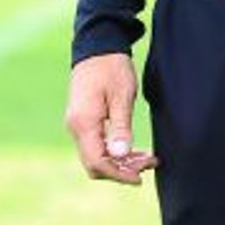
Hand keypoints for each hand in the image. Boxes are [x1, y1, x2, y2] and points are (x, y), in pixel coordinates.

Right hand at [64, 52, 158, 186]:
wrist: (97, 46)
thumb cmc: (111, 68)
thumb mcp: (122, 96)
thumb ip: (121, 127)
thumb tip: (120, 155)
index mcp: (84, 123)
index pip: (97, 162)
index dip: (118, 174)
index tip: (139, 177)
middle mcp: (75, 127)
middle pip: (95, 164)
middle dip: (121, 170)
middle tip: (149, 164)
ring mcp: (77, 124)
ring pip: (97, 156)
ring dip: (121, 161)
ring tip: (148, 158)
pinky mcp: (83, 121)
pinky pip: (96, 144)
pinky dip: (115, 151)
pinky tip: (134, 150)